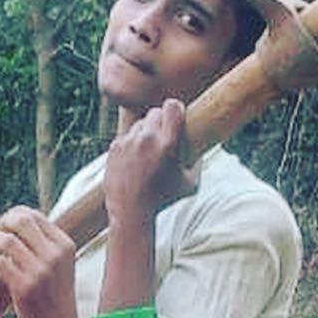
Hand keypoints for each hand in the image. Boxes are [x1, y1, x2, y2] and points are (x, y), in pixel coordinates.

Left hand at [0, 206, 76, 317]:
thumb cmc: (52, 293)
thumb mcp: (59, 264)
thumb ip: (44, 243)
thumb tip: (19, 218)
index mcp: (64, 245)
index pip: (35, 216)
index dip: (15, 215)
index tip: (7, 224)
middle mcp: (54, 255)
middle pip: (22, 221)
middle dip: (4, 222)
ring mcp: (40, 271)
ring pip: (7, 240)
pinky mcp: (24, 286)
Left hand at [104, 99, 198, 223]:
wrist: (131, 212)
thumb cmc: (164, 200)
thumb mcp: (191, 183)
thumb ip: (198, 161)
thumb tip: (202, 145)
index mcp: (168, 143)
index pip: (172, 106)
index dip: (175, 110)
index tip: (176, 118)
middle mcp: (147, 139)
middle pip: (155, 112)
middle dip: (160, 122)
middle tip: (163, 137)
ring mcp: (128, 142)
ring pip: (139, 124)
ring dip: (145, 132)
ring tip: (148, 151)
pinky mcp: (114, 147)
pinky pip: (126, 136)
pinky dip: (131, 143)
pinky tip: (134, 159)